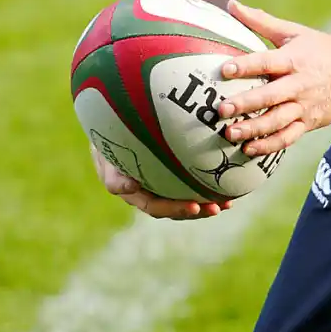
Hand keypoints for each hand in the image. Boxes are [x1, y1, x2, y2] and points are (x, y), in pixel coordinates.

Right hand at [90, 143, 232, 219]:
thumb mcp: (103, 149)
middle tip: (218, 207)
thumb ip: (113, 173)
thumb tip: (127, 189)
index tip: (195, 206)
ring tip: (227, 202)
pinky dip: (204, 183)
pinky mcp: (166, 172)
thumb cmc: (104, 131)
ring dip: (204, 202)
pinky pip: (186, 180)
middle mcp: (143, 191)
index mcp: (129, 190)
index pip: (154, 205)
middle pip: (172, 208)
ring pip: (181, 198)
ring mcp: (155, 182)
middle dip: (196, 210)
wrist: (105, 120)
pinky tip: (225, 178)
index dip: (175, 209)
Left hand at [217, 0, 330, 155]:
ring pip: (277, 121)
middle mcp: (299, 84)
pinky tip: (249, 149)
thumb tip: (231, 5)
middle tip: (221, 109)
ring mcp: (305, 106)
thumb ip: (260, 22)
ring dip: (254, 129)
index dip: (246, 66)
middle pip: (270, 96)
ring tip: (230, 134)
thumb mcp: (293, 32)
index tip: (224, 69)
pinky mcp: (309, 123)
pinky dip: (269, 145)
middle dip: (245, 103)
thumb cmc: (320, 50)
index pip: (266, 62)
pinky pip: (288, 137)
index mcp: (294, 59)